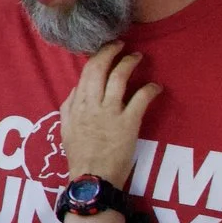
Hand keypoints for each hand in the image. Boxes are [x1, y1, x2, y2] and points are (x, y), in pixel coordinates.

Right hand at [54, 43, 158, 180]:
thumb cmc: (79, 155)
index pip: (85, 72)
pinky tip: (156, 87)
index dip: (97, 56)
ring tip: (138, 57)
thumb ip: (69, 106)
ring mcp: (110, 112)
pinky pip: (141, 98)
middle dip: (112, 51)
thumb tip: (78, 88)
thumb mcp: (66, 128)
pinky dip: (150, 88)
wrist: (92, 177)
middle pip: (100, 68)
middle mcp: (91, 104)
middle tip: (122, 45)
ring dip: (130, 63)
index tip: (105, 50)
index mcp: (76, 105)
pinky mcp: (128, 122)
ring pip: (119, 77)